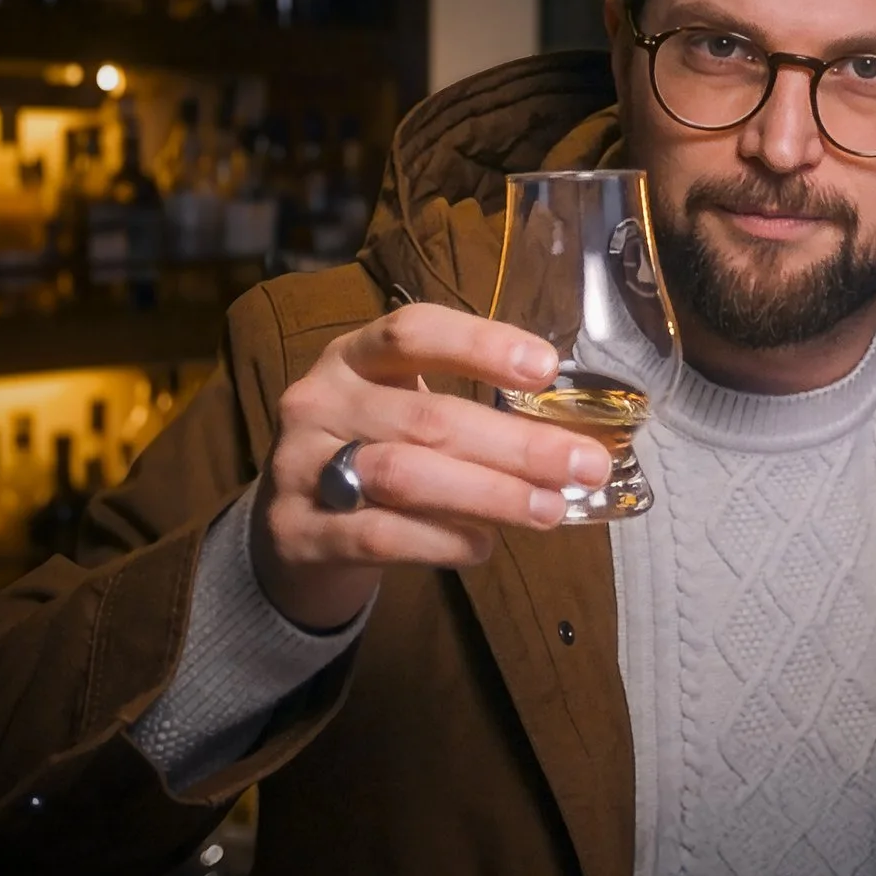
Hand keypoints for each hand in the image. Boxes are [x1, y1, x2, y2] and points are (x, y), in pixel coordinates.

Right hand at [251, 306, 612, 633]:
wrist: (292, 529)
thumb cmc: (371, 455)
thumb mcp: (401, 412)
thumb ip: (466, 411)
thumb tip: (566, 438)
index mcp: (353, 356)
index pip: (413, 331)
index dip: (480, 344)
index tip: (547, 367)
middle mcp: (321, 400)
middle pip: (427, 416)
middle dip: (516, 444)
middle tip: (584, 465)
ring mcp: (301, 465)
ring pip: (404, 474)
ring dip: (489, 493)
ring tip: (549, 509)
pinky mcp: (298, 530)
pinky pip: (381, 534)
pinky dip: (441, 540)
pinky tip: (484, 544)